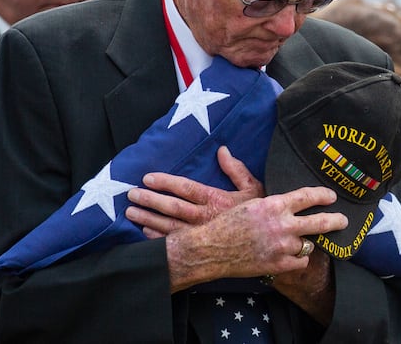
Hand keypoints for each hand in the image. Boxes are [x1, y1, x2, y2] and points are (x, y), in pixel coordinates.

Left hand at [125, 146, 263, 237]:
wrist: (269, 244)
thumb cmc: (260, 215)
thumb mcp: (253, 189)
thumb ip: (236, 169)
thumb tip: (222, 150)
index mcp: (216, 200)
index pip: (185, 188)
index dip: (165, 182)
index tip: (147, 178)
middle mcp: (205, 218)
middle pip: (172, 208)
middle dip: (149, 200)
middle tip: (131, 195)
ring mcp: (201, 236)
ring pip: (169, 227)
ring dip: (148, 219)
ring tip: (131, 213)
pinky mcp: (201, 249)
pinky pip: (175, 244)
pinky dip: (158, 239)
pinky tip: (145, 233)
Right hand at [166, 185, 347, 291]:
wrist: (212, 248)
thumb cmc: (227, 223)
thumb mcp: (250, 203)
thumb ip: (273, 203)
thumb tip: (289, 201)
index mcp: (274, 205)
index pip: (307, 197)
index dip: (323, 196)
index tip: (331, 196)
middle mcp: (282, 225)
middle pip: (320, 222)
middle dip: (336, 220)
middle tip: (343, 220)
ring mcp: (282, 246)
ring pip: (307, 243)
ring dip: (304, 242)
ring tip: (299, 240)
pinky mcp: (279, 264)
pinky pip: (301, 261)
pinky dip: (298, 258)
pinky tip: (291, 255)